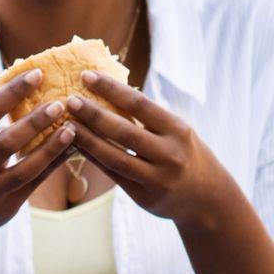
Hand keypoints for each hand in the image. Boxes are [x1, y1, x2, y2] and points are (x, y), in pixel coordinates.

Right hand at [0, 70, 80, 234]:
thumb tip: (30, 91)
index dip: (13, 91)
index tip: (37, 74)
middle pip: (7, 142)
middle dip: (35, 122)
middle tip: (60, 103)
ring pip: (25, 168)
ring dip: (51, 147)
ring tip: (72, 128)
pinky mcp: (6, 206)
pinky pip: (35, 183)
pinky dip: (55, 164)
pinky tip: (72, 150)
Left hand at [62, 72, 245, 230]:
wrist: (208, 198)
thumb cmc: (186, 153)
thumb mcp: (177, 131)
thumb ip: (149, 117)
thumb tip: (107, 89)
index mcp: (178, 130)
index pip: (139, 104)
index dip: (111, 89)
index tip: (86, 75)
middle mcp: (170, 154)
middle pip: (123, 131)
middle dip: (93, 114)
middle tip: (68, 99)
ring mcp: (157, 178)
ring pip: (114, 157)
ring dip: (86, 139)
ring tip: (65, 124)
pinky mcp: (145, 197)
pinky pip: (113, 175)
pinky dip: (92, 158)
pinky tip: (74, 145)